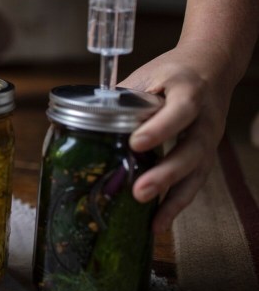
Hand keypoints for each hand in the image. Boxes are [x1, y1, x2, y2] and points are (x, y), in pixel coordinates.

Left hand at [120, 47, 231, 232]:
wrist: (210, 67)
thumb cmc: (170, 73)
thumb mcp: (146, 76)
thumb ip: (121, 98)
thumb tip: (79, 122)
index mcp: (189, 91)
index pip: (180, 109)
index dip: (160, 128)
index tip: (136, 143)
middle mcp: (205, 119)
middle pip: (192, 149)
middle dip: (166, 173)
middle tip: (139, 191)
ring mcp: (209, 139)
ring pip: (197, 171)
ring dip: (173, 197)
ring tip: (151, 219)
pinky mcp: (206, 155)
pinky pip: (194, 183)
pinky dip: (176, 204)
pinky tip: (157, 223)